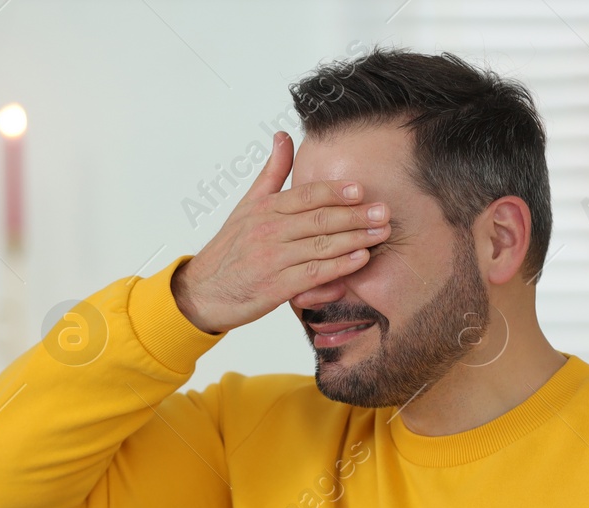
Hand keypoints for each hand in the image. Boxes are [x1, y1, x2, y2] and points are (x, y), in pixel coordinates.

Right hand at [170, 130, 391, 333]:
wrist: (204, 291)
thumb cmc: (230, 249)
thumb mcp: (247, 205)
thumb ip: (271, 173)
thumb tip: (283, 136)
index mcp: (265, 209)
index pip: (305, 195)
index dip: (335, 191)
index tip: (361, 189)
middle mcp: (269, 231)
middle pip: (319, 219)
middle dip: (355, 215)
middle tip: (384, 212)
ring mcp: (273, 259)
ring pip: (320, 245)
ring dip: (355, 239)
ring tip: (381, 233)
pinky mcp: (276, 288)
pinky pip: (313, 274)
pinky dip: (339, 267)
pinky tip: (359, 260)